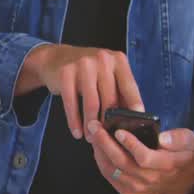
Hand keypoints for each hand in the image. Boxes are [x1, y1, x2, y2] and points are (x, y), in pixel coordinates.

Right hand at [15, 43, 143, 138]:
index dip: (134, 104)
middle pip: (110, 98)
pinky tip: (77, 132)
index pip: (130, 85)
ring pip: (92, 103)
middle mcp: (103, 59)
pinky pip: (71, 103)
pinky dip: (74, 121)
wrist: (57, 57)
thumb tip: (132, 118)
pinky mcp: (66, 73)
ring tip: (91, 137)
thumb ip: (120, 91)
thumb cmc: (89, 71)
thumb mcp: (108, 74)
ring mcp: (83, 64)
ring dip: (91, 124)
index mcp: (118, 60)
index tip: (136, 121)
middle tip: (107, 137)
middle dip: (109, 122)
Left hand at [88, 122, 193, 193]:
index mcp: (166, 165)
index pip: (144, 157)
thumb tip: (162, 137)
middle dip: (105, 143)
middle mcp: (150, 179)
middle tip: (95, 126)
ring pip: (112, 171)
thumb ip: (178, 138)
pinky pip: (110, 178)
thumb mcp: (189, 141)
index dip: (130, 144)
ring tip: (93, 135)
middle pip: (122, 163)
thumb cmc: (183, 155)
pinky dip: (101, 163)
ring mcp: (138, 188)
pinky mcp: (129, 193)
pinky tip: (98, 149)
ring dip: (99, 152)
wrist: (183, 182)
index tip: (119, 131)